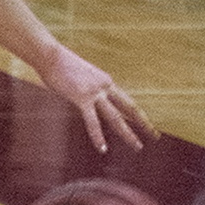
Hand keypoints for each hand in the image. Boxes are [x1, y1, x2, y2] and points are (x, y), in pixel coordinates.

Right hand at [39, 46, 157, 153]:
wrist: (49, 55)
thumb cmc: (59, 63)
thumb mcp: (80, 75)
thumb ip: (86, 87)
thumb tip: (83, 96)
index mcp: (105, 80)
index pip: (126, 100)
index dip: (137, 113)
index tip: (146, 122)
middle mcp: (105, 86)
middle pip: (129, 108)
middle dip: (143, 123)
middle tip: (155, 136)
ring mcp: (94, 92)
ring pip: (116, 117)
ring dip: (128, 133)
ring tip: (138, 147)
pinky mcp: (81, 98)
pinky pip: (92, 121)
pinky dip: (98, 136)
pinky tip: (103, 149)